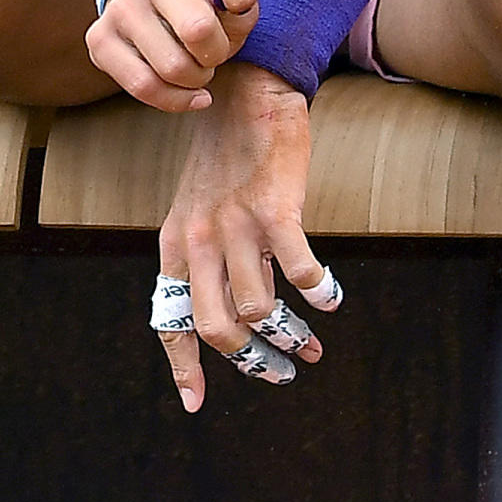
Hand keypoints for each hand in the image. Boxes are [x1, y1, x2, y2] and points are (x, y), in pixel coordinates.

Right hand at [87, 0, 258, 111]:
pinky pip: (143, 86)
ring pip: (172, 66)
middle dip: (217, 52)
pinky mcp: (100, 39)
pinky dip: (174, 99)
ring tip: (197, 67)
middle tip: (214, 50)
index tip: (236, 8)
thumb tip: (220, 13)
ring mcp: (119, 5)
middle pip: (198, 29)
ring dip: (196, 78)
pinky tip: (188, 93)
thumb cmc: (204, 0)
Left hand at [152, 63, 343, 411]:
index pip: (169, 320)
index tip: (195, 404)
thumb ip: (203, 262)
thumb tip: (230, 318)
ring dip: (291, 336)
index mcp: (175, 246)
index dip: (183, 367)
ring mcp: (235, 226)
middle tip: (282, 375)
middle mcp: (198, 241)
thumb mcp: (194, 212)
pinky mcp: (275, 209)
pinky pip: (299, 269)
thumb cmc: (224, 161)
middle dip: (251, 363)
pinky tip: (331, 299)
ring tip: (313, 346)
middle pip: (216, 327)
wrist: (245, 97)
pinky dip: (320, 293)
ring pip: (259, 308)